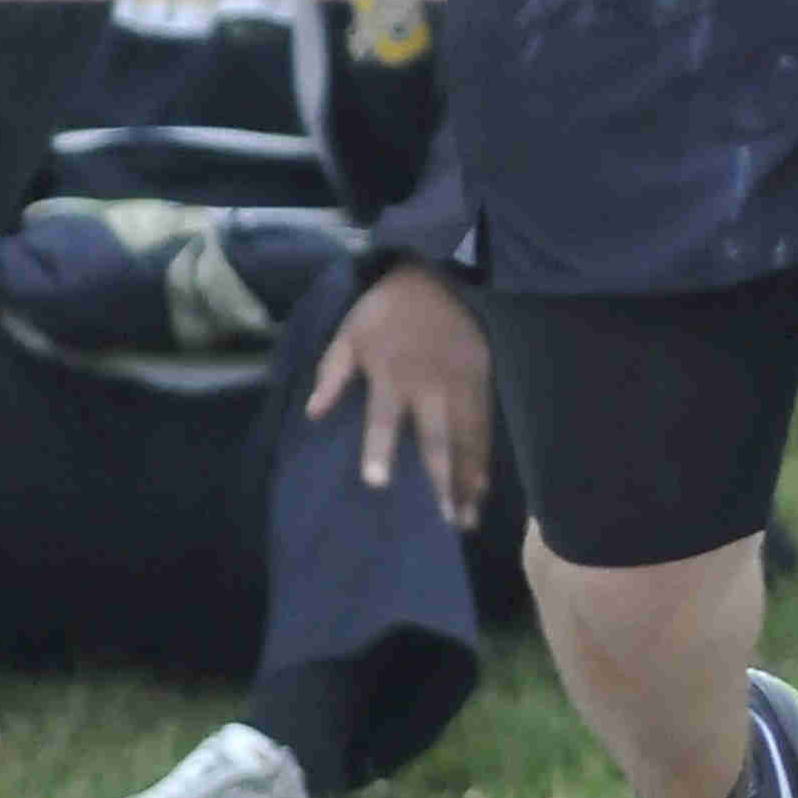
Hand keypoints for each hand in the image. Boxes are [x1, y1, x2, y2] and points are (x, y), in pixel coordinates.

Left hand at [307, 262, 494, 529]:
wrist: (440, 275)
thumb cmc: (386, 311)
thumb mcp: (350, 333)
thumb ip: (332, 373)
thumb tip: (313, 413)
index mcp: (391, 374)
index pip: (384, 419)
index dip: (380, 450)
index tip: (377, 483)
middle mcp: (428, 386)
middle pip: (436, 439)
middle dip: (440, 481)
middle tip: (442, 522)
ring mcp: (460, 386)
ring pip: (466, 441)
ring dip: (465, 482)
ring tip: (465, 522)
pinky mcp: (482, 383)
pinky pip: (484, 429)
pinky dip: (483, 460)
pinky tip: (481, 490)